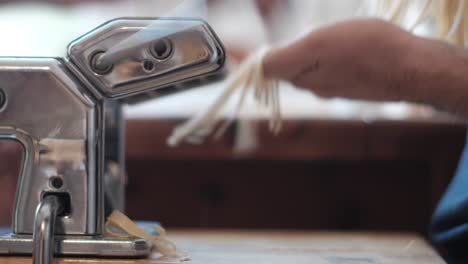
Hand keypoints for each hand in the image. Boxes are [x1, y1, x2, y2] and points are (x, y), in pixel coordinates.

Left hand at [263, 19, 418, 101]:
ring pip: (310, 69)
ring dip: (314, 55)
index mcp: (301, 74)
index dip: (260, 57)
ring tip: (339, 40)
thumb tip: (261, 67)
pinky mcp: (349, 89)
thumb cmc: (368, 49)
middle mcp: (313, 86)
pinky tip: (352, 51)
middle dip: (293, 52)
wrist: (413, 68)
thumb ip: (284, 58)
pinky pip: (330, 72)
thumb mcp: (319, 44)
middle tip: (316, 35)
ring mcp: (332, 89)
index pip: (267, 69)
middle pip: (288, 68)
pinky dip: (333, 61)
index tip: (267, 45)